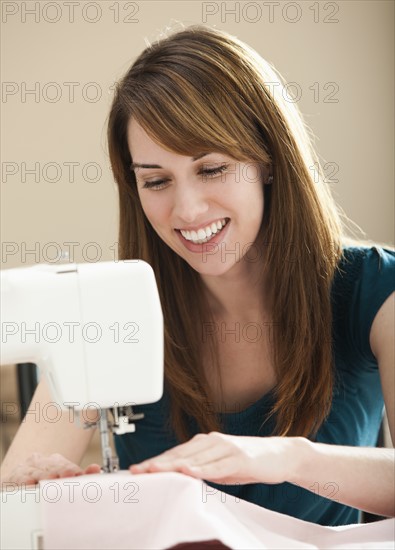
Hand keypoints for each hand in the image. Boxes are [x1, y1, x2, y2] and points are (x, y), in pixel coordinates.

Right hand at [1, 452, 100, 487]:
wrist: (18, 481)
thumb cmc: (42, 481)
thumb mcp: (59, 478)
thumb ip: (79, 476)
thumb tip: (96, 469)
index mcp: (55, 461)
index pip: (66, 465)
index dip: (73, 470)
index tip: (79, 475)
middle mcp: (42, 461)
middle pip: (53, 466)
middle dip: (61, 471)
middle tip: (68, 475)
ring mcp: (28, 468)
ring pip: (38, 471)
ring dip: (45, 475)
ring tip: (52, 479)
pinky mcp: (15, 476)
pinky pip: (21, 477)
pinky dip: (26, 480)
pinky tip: (31, 483)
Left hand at [129, 432, 302, 484]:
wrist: (280, 454)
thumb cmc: (247, 461)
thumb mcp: (219, 466)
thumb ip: (200, 469)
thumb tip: (179, 478)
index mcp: (205, 443)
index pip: (176, 453)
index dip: (156, 460)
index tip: (137, 469)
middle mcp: (213, 442)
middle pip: (180, 454)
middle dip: (157, 463)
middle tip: (137, 470)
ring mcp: (226, 448)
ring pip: (195, 458)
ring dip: (173, 465)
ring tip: (155, 470)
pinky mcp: (240, 458)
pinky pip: (218, 466)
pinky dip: (203, 469)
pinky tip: (190, 471)